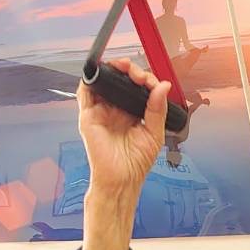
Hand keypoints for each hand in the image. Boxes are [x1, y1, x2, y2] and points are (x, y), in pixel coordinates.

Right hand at [78, 57, 169, 195]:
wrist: (121, 180)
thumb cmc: (135, 164)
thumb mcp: (154, 134)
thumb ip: (158, 109)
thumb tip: (163, 86)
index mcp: (132, 113)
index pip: (138, 87)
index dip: (145, 79)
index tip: (153, 82)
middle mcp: (116, 110)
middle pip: (121, 80)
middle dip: (131, 70)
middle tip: (139, 75)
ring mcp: (101, 111)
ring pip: (104, 81)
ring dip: (113, 69)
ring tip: (126, 69)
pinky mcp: (88, 115)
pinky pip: (85, 91)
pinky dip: (92, 77)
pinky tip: (105, 73)